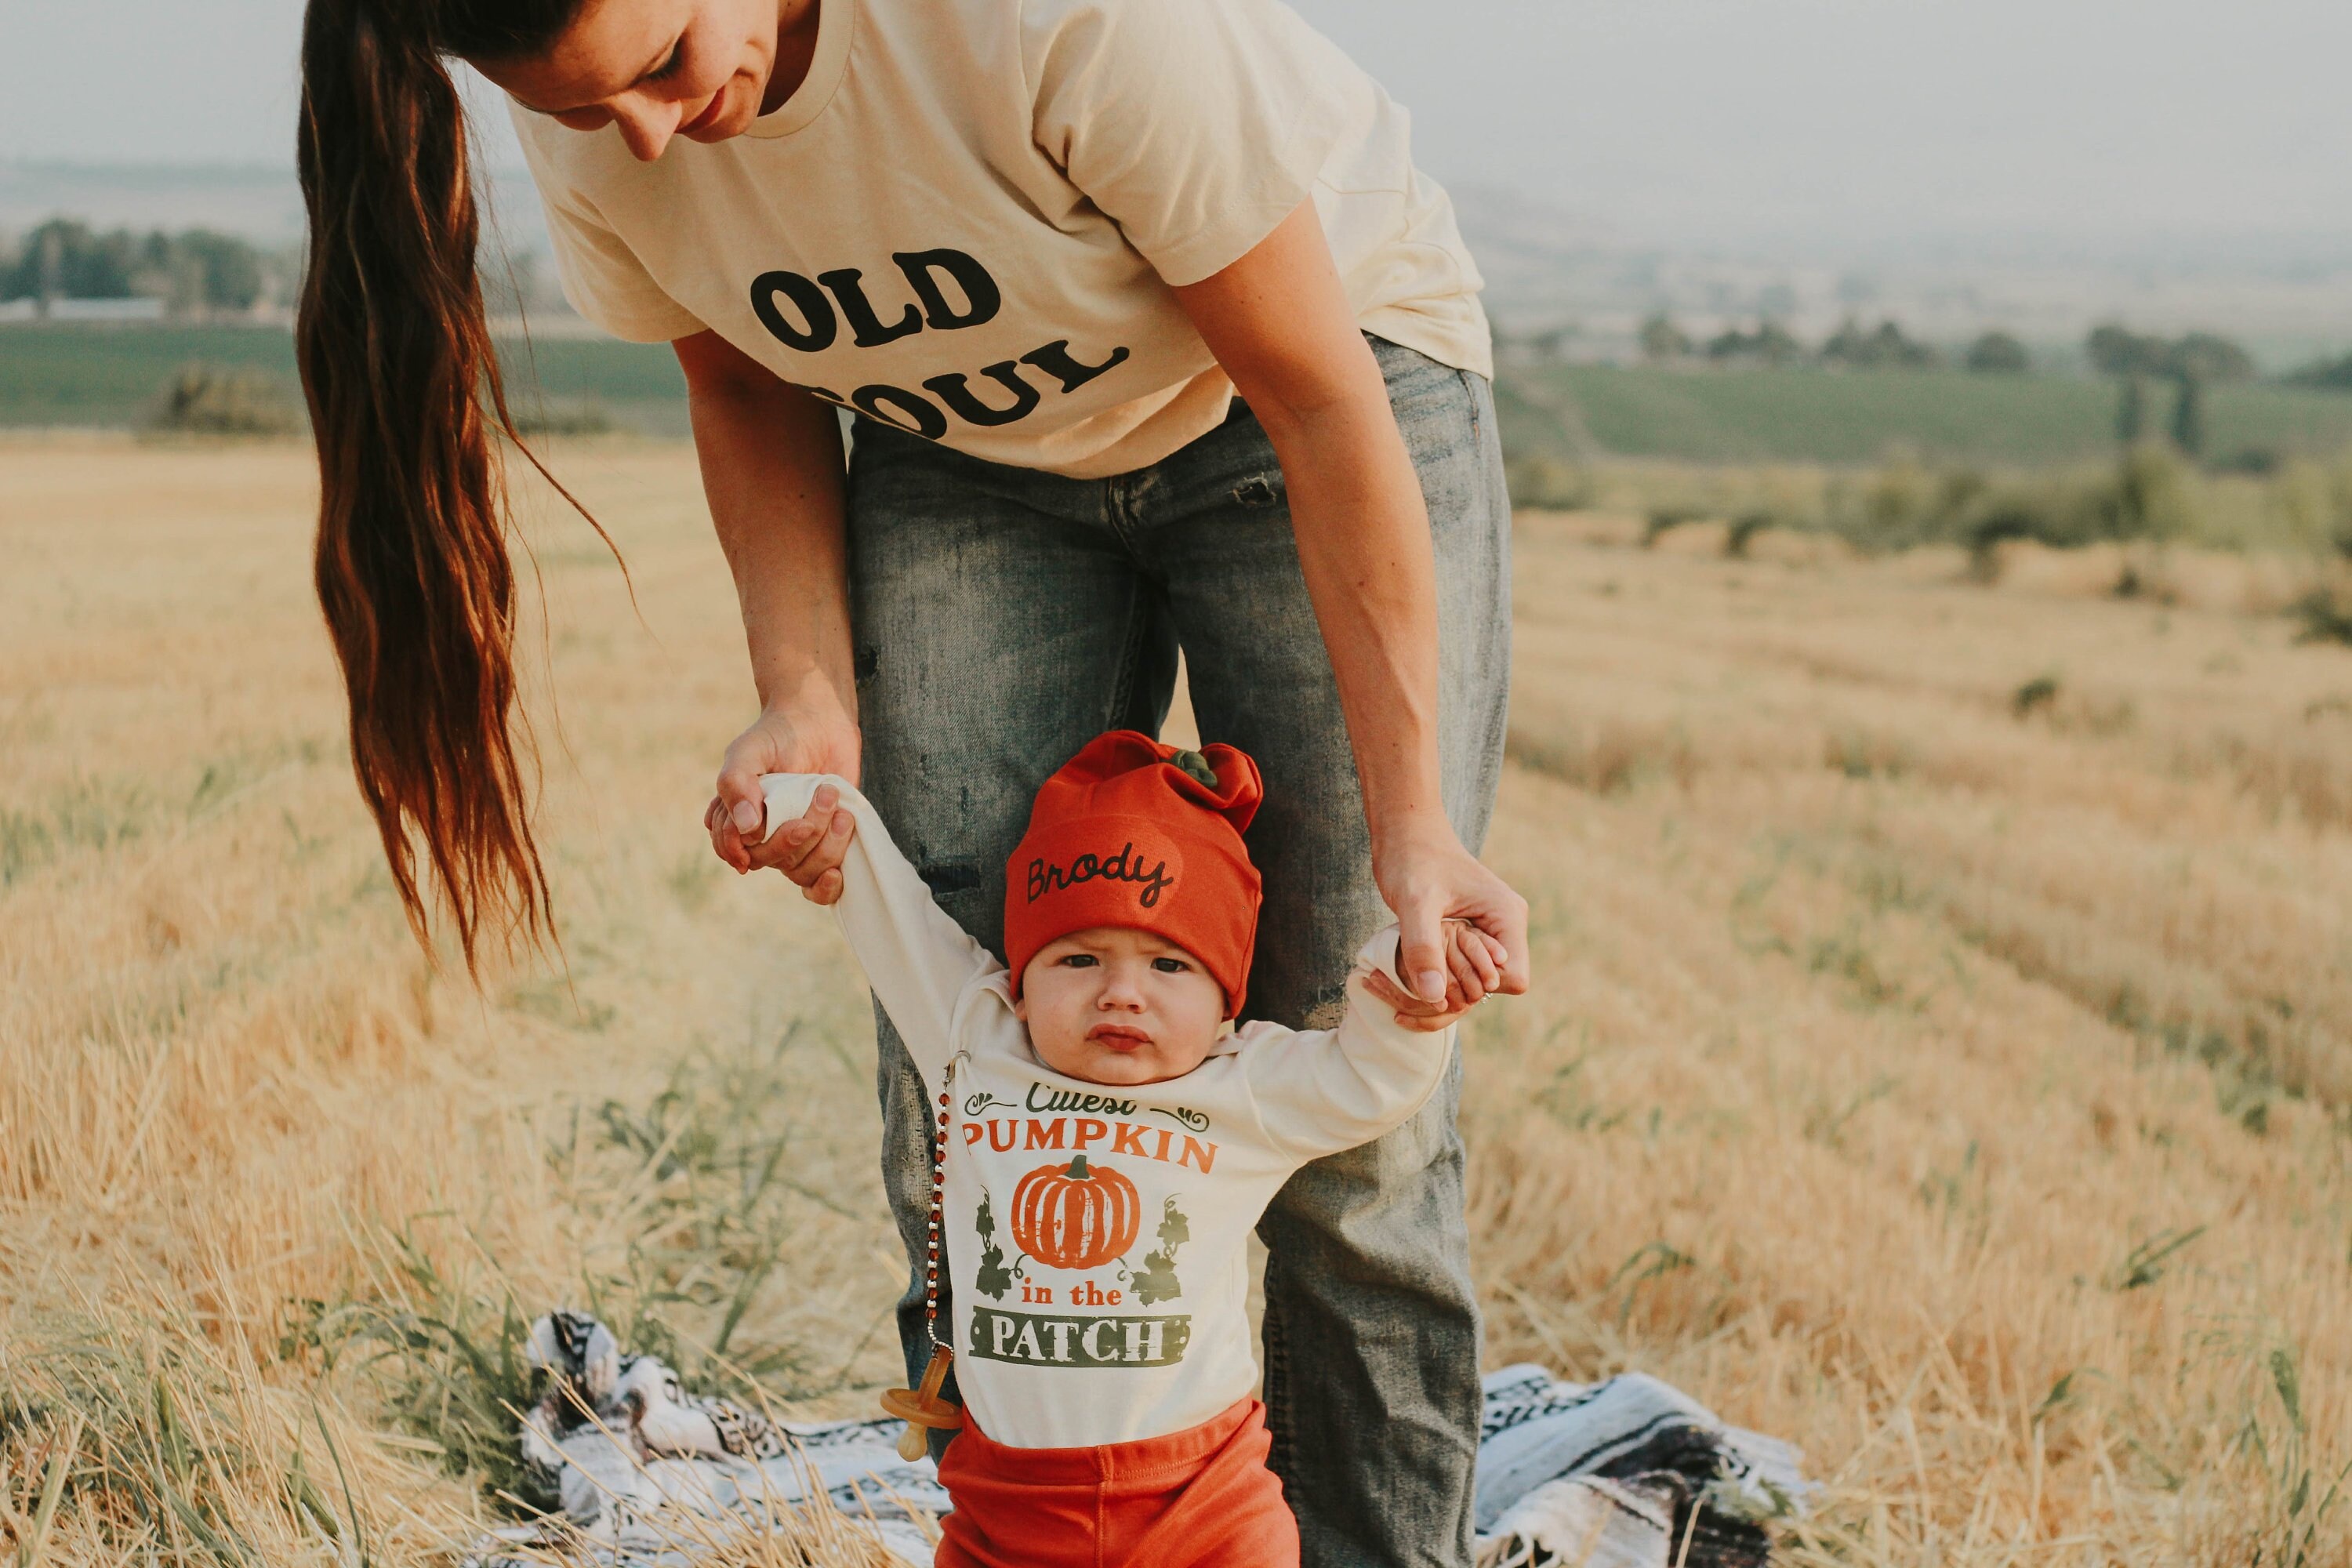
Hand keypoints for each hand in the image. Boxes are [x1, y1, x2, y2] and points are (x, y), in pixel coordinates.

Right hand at [705, 698, 861, 902]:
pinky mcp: (825, 845)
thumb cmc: (778, 735)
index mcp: (737, 818)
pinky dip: (827, 886)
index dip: (742, 848)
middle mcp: (764, 836)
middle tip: (820, 797)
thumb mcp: (748, 752)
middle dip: (792, 836)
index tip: (758, 828)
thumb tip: (746, 830)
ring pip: (799, 870)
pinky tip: (837, 872)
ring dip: (823, 844)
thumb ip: (737, 784)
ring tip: (838, 807)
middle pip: (768, 861)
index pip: (732, 850)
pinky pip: (820, 884)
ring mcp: (796, 842)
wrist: (820, 720)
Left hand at [1372, 819, 1531, 1006]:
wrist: (1404, 833)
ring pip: (1477, 984)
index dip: (1477, 986)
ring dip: (1444, 991)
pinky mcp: (1470, 934)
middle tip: (1414, 983)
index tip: (1440, 973)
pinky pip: (1463, 971)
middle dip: (1456, 994)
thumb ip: (1424, 947)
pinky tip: (1409, 978)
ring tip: (1407, 985)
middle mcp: (1505, 927)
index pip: (1513, 980)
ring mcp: (1489, 931)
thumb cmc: (1411, 859)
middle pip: (1495, 987)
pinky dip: (1438, 980)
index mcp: (1507, 917)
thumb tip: (1434, 997)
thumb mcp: (1414, 903)